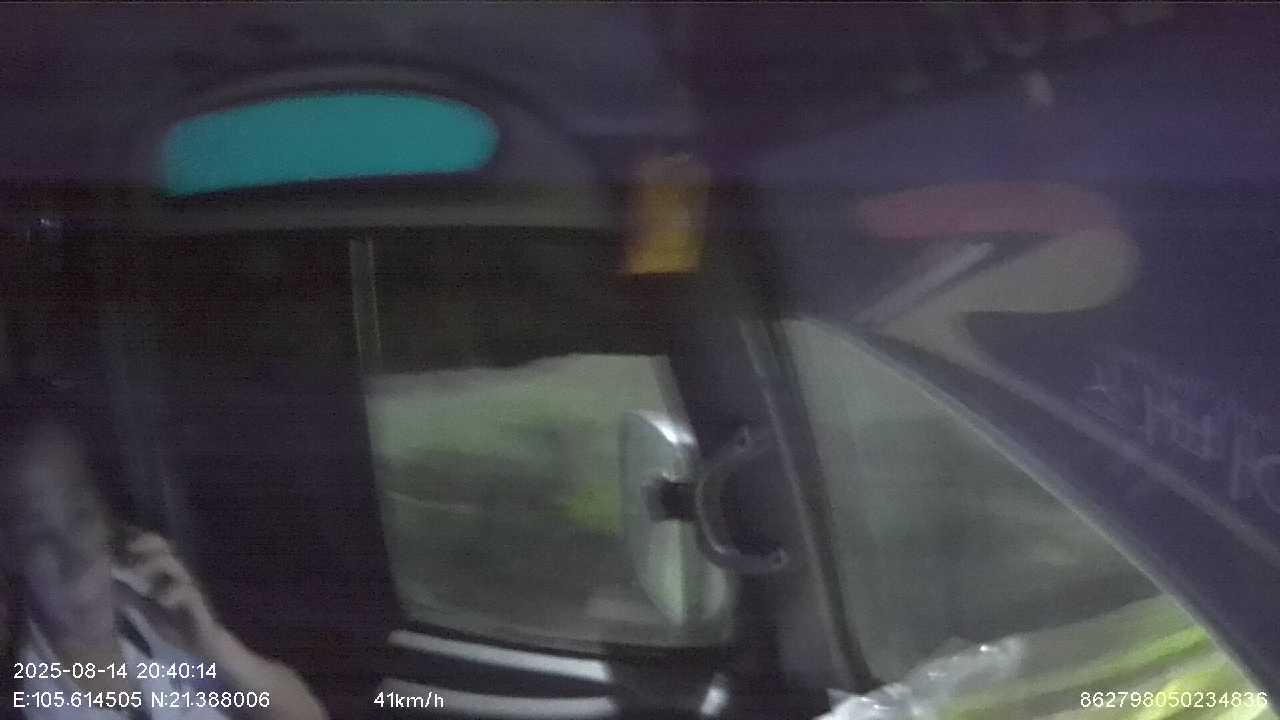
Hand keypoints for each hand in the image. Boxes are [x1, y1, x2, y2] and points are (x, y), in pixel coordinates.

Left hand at [115, 533, 223, 657]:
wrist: (203, 643)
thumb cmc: (175, 623)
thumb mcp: (145, 608)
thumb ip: (129, 595)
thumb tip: (107, 583)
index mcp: (161, 572)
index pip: (147, 545)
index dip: (130, 536)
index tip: (110, 534)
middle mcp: (174, 572)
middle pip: (161, 545)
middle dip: (141, 541)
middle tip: (122, 549)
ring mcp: (186, 584)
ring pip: (172, 563)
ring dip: (150, 563)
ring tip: (133, 570)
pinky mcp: (196, 601)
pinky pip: (185, 590)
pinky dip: (170, 592)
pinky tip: (159, 598)